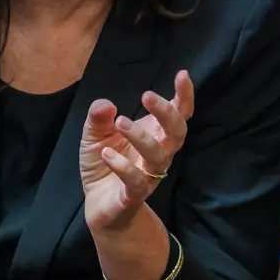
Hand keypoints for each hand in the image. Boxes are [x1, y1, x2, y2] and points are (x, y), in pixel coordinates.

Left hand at [79, 70, 193, 233]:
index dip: (185, 96)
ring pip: (158, 156)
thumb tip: (106, 104)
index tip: (182, 74)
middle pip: (176, 132)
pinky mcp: (133, 195)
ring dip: (141, 137)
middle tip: (146, 95)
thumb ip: (98, 117)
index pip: (179, 114)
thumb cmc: (106, 163)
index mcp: (155, 135)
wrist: (100, 205)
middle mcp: (158, 154)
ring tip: (119, 122)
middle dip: (166, 112)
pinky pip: (135, 182)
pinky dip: (122, 167)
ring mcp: (149, 176)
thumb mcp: (95, 135)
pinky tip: (107, 153)